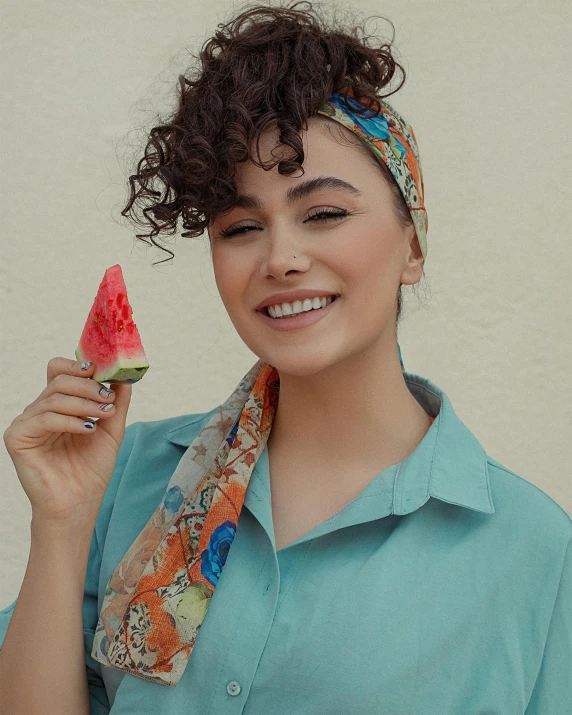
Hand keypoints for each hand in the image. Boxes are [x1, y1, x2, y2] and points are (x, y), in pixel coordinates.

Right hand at [3, 358, 132, 524]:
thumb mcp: (111, 430)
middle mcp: (40, 410)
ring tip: (104, 414)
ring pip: (54, 397)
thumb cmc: (90, 470)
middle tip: (108, 398)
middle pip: (59, 380)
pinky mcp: (17, 437)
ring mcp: (26, 423)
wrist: (78, 504)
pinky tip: (88, 429)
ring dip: (84, 403)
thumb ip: (117, 402)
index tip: (101, 371)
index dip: (78, 366)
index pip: (60, 371)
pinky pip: (44, 418)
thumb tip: (124, 376)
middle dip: (88, 386)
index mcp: (59, 405)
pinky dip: (70, 420)